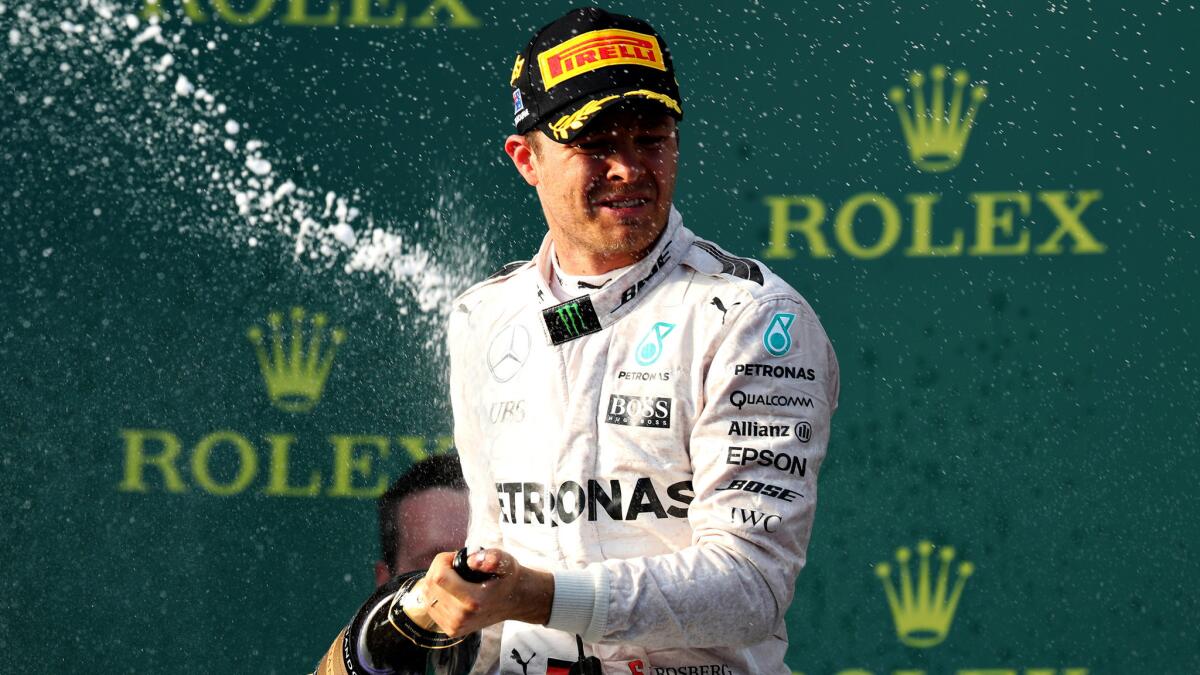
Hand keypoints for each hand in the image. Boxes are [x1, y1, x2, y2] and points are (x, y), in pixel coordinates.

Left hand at [420, 548, 553, 637]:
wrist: (514, 602)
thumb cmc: (507, 580)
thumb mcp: (505, 562)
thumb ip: (491, 558)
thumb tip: (471, 561)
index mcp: (473, 601)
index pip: (439, 577)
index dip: (443, 561)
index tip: (456, 557)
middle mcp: (461, 617)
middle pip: (430, 584)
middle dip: (439, 568)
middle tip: (456, 565)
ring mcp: (454, 626)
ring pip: (427, 595)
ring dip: (436, 580)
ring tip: (454, 577)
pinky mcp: (450, 630)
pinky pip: (430, 606)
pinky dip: (436, 593)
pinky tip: (451, 589)